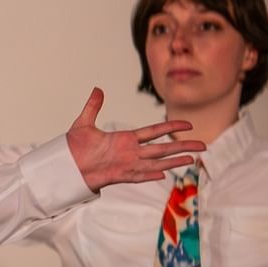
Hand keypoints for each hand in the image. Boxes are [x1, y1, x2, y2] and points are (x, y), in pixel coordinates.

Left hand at [65, 89, 202, 190]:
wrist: (64, 166)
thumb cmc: (74, 148)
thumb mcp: (84, 124)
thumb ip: (93, 107)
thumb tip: (97, 89)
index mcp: (125, 139)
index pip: (154, 131)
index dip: (171, 127)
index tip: (188, 125)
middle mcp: (130, 152)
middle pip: (162, 148)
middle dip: (183, 147)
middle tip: (203, 146)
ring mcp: (126, 165)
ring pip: (156, 163)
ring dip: (173, 162)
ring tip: (192, 160)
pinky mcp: (119, 176)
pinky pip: (138, 176)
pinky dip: (150, 175)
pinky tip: (164, 175)